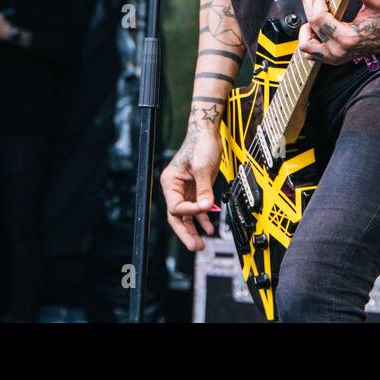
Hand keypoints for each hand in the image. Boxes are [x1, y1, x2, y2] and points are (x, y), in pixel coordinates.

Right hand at [160, 117, 221, 251]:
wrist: (208, 133)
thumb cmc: (200, 144)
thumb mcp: (203, 167)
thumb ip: (204, 189)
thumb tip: (205, 207)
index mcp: (170, 182)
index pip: (176, 206)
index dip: (189, 211)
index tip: (204, 208)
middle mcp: (175, 188)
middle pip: (177, 216)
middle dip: (186, 232)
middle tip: (195, 246)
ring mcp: (185, 190)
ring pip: (186, 216)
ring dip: (194, 229)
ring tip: (201, 244)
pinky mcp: (195, 190)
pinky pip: (196, 209)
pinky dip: (202, 219)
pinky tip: (209, 228)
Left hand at [296, 0, 379, 65]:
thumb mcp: (378, 2)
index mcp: (349, 37)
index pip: (319, 19)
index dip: (315, 1)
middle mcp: (339, 50)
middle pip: (311, 27)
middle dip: (308, 5)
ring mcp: (335, 57)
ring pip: (306, 45)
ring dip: (306, 28)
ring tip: (313, 13)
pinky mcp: (333, 59)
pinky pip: (311, 53)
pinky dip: (309, 40)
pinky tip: (315, 27)